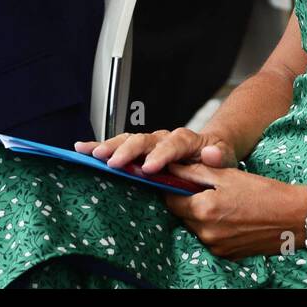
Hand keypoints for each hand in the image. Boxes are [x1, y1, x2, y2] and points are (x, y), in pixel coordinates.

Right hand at [75, 127, 236, 175]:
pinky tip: (82, 149)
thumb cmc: (216, 156)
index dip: (161, 155)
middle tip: (114, 162)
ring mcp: (150, 144)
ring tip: (92, 153)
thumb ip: (218, 156)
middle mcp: (164, 138)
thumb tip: (212, 154)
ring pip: (128, 141)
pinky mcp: (138, 151)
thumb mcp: (224, 156)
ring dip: (110, 146)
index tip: (150, 167)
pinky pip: (118, 146)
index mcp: (186, 140)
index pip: (174, 144)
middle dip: (128, 150)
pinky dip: (100, 147)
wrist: (211, 150)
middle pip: (145, 140)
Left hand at [163, 163, 306, 258]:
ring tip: (226, 202)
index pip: (171, 199)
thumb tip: (172, 167)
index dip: (174, 187)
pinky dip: (216, 227)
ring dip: (203, 215)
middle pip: (183, 214)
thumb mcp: (229, 175)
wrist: (294, 217)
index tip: (182, 180)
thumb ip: (196, 172)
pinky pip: (211, 238)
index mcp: (204, 210)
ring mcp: (216, 246)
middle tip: (210, 189)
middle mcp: (206, 232)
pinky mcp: (227, 254)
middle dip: (190, 201)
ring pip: (197, 227)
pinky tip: (233, 216)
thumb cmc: (264, 192)